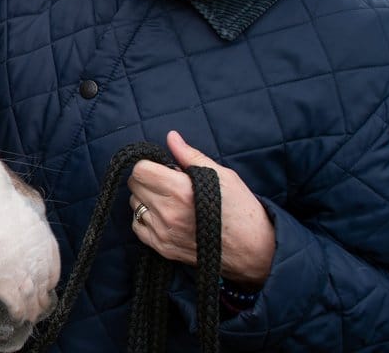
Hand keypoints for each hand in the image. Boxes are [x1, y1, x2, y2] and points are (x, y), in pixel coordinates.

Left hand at [128, 131, 275, 285]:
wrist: (254, 250)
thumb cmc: (242, 210)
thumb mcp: (222, 176)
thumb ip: (191, 156)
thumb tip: (171, 137)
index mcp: (181, 191)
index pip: (141, 170)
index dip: (149, 165)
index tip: (161, 167)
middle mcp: (168, 213)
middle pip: (134, 186)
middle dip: (147, 179)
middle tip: (166, 181)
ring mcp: (163, 233)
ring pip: (134, 205)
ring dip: (146, 198)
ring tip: (168, 199)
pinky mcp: (163, 248)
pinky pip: (137, 227)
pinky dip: (145, 218)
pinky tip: (164, 215)